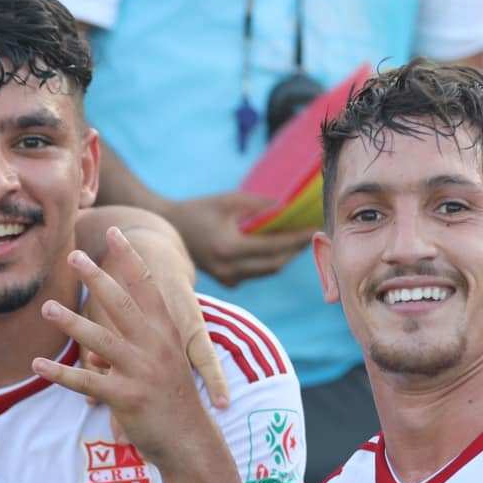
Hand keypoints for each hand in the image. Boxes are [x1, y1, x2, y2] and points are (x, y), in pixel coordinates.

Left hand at [32, 229, 218, 468]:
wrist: (192, 443)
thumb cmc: (175, 404)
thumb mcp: (162, 366)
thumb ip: (133, 350)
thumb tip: (102, 353)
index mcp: (167, 334)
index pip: (146, 287)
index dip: (129, 258)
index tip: (115, 232)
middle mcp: (156, 347)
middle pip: (122, 304)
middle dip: (97, 277)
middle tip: (73, 255)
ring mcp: (141, 371)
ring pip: (101, 340)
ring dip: (71, 323)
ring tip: (47, 307)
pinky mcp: (127, 397)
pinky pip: (87, 382)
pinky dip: (60, 374)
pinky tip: (37, 366)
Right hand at [165, 192, 311, 286]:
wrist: (167, 229)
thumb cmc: (196, 210)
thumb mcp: (227, 200)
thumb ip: (257, 204)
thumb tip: (286, 207)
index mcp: (229, 248)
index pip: (273, 247)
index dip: (296, 239)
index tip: (314, 228)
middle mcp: (229, 269)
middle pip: (274, 265)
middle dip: (295, 251)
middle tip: (312, 236)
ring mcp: (227, 278)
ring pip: (266, 272)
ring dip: (284, 258)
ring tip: (298, 241)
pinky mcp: (225, 281)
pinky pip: (255, 274)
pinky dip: (268, 263)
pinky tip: (277, 249)